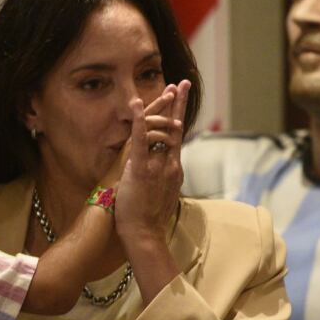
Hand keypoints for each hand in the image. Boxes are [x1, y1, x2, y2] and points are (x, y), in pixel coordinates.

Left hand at [115, 80, 189, 243]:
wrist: (144, 235)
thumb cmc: (149, 220)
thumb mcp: (160, 195)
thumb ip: (162, 179)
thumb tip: (161, 169)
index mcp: (174, 170)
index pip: (177, 138)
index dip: (179, 118)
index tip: (181, 102)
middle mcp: (171, 165)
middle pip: (176, 128)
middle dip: (178, 104)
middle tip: (182, 83)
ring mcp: (158, 167)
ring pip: (162, 131)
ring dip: (163, 107)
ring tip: (166, 88)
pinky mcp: (141, 170)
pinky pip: (139, 141)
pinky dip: (139, 121)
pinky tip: (137, 104)